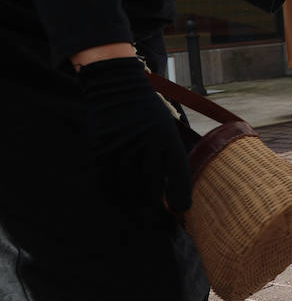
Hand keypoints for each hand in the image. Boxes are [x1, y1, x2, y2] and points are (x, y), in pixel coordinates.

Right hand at [77, 57, 190, 213]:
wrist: (116, 86)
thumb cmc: (146, 111)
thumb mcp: (165, 127)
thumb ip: (168, 155)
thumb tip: (172, 190)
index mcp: (167, 136)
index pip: (178, 173)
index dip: (181, 194)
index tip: (182, 209)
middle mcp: (146, 142)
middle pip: (152, 187)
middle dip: (155, 204)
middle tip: (157, 215)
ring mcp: (121, 146)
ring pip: (128, 187)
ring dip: (133, 201)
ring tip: (138, 211)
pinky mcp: (100, 149)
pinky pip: (105, 181)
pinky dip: (112, 194)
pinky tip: (118, 199)